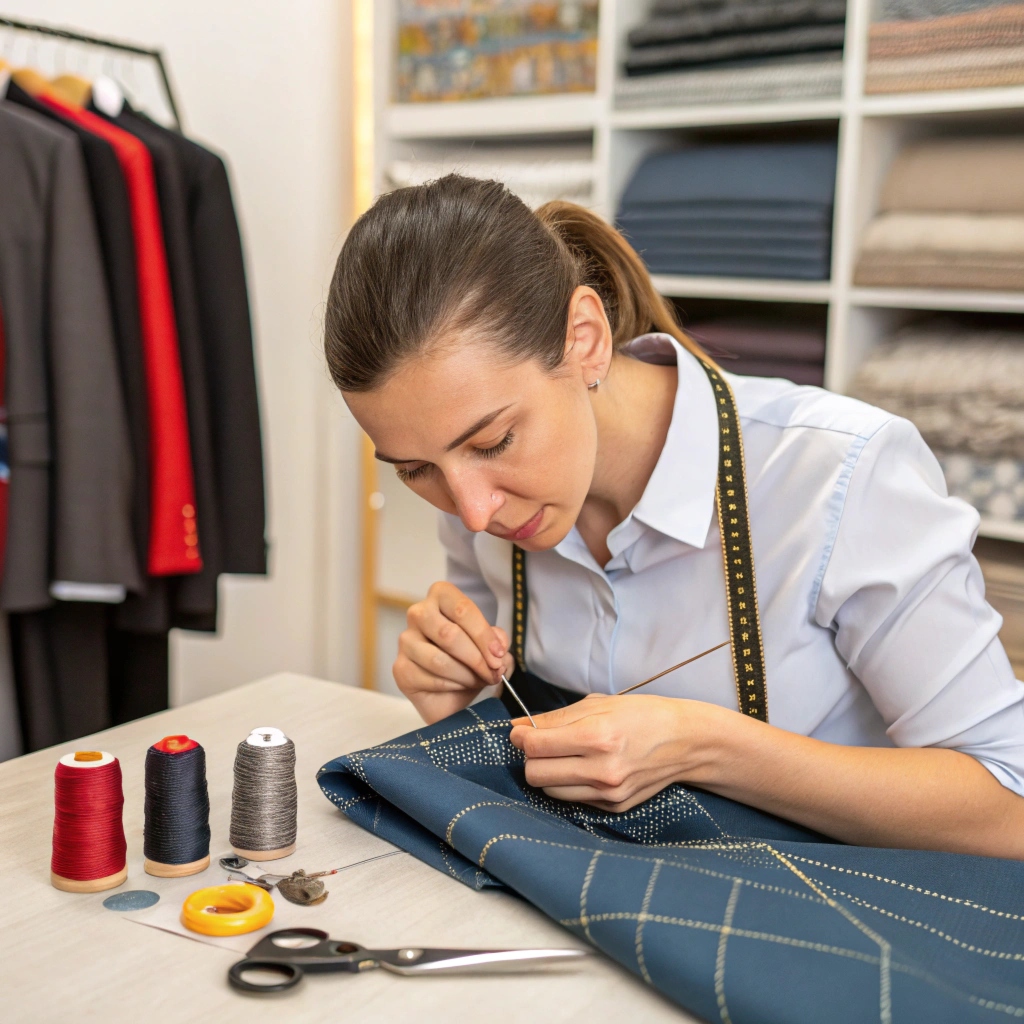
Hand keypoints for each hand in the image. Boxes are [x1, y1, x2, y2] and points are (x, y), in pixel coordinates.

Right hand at [394, 582, 514, 723]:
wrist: (450, 694)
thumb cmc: (469, 661)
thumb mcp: (490, 646)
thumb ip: (497, 640)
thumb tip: (498, 646)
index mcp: (441, 596)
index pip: (462, 609)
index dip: (483, 634)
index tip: (499, 654)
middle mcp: (418, 613)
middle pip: (449, 634)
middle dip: (477, 658)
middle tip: (493, 672)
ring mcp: (406, 640)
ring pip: (439, 660)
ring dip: (467, 675)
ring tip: (480, 680)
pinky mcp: (400, 668)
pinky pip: (430, 679)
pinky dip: (453, 686)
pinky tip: (460, 686)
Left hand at [509, 694, 727, 811]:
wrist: (685, 742)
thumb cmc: (641, 715)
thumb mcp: (599, 704)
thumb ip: (555, 717)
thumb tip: (517, 726)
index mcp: (597, 736)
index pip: (536, 746)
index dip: (520, 737)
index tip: (520, 731)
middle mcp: (601, 769)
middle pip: (535, 774)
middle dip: (530, 758)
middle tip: (540, 744)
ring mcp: (608, 793)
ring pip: (550, 791)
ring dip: (547, 773)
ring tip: (563, 756)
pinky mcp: (613, 807)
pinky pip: (573, 799)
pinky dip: (569, 784)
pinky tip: (584, 768)